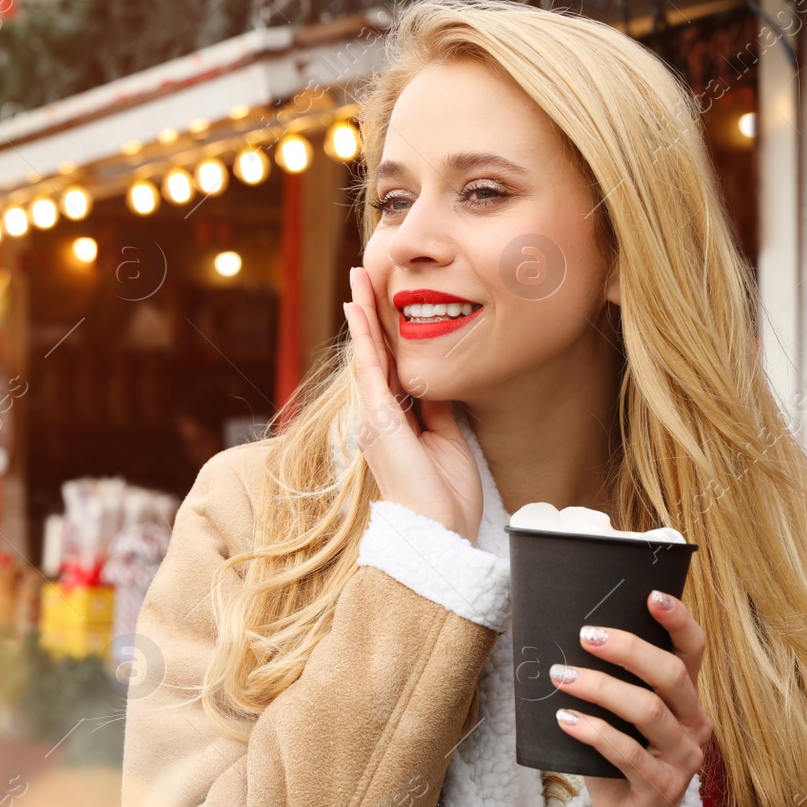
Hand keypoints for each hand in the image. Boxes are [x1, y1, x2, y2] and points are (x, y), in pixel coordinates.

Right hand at [344, 266, 482, 543]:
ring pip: (367, 354)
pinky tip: (358, 308)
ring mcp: (374, 417)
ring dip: (363, 313)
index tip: (386, 302)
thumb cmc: (445, 497)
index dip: (389, 333)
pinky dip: (364, 336)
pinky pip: (369, 368)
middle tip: (364, 275)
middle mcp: (379, 415)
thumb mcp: (449, 441)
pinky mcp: (378, 419)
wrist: (438, 531)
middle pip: (374, 353)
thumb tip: (441, 381)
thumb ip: (439, 410)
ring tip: (358, 278)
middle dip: (369, 313)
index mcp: (397, 422)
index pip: (391, 367)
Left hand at [549, 589, 711, 806]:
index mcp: (685, 702)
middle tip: (587, 635)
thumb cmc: (619, 770)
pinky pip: (627, 753)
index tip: (651, 594)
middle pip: (672, 674)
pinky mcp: (662, 789)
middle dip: (629, 649)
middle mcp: (694, 726)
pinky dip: (593, 731)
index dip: (678, 620)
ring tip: (561, 676)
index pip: (693, 651)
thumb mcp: (617, 723)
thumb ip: (604, 687)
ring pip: (649, 710)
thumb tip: (555, 643)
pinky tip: (565, 720)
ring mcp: (683, 760)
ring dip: (601, 688)